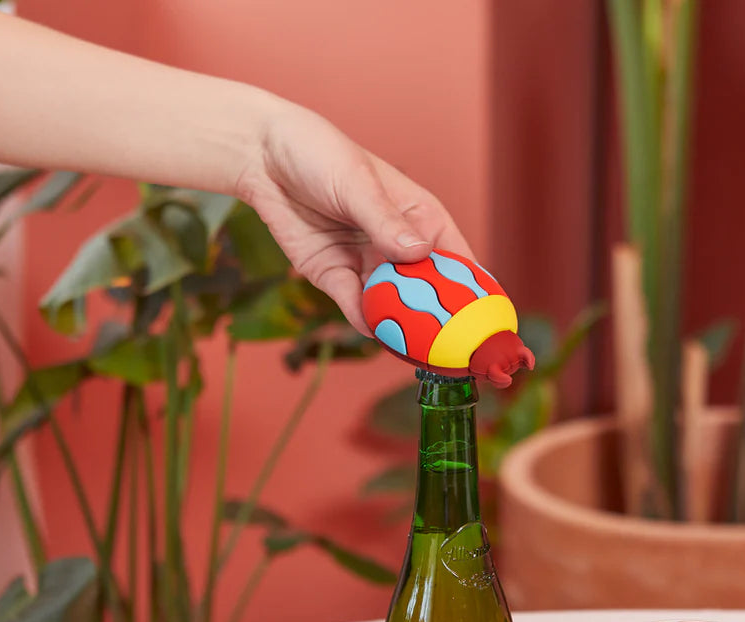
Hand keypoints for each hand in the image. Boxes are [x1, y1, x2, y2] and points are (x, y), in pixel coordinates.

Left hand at [236, 102, 472, 334]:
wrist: (261, 156)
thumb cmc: (319, 153)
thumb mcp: (356, 183)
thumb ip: (385, 221)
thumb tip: (418, 252)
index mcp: (422, 219)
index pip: (457, 261)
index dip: (473, 291)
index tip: (482, 320)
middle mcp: (402, 248)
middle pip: (428, 292)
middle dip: (436, 318)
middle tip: (446, 342)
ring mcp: (370, 266)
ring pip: (394, 305)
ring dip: (401, 325)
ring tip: (412, 345)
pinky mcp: (337, 279)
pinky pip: (356, 307)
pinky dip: (366, 321)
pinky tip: (375, 331)